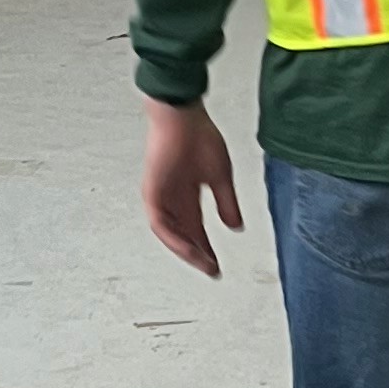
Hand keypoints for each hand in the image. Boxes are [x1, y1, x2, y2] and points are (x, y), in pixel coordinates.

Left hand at [143, 100, 242, 276]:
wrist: (182, 117)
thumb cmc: (199, 137)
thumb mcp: (220, 176)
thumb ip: (226, 203)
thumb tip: (236, 227)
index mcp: (188, 195)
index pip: (196, 229)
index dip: (207, 248)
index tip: (218, 266)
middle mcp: (174, 199)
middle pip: (184, 236)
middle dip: (198, 255)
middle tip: (212, 271)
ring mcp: (161, 197)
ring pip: (171, 234)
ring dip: (186, 250)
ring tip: (203, 263)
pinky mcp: (152, 192)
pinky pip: (160, 223)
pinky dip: (174, 238)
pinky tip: (188, 247)